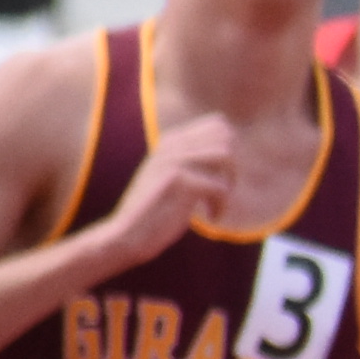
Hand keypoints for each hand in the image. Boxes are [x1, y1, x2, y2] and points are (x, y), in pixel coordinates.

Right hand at [104, 113, 238, 261]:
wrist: (127, 234)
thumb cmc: (154, 209)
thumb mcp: (169, 175)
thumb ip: (191, 158)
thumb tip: (230, 144)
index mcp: (170, 141)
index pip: (218, 124)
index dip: (230, 149)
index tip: (221, 174)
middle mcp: (172, 146)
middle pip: (227, 140)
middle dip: (232, 168)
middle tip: (221, 192)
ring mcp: (174, 161)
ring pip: (226, 157)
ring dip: (228, 184)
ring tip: (215, 203)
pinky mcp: (179, 182)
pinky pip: (220, 187)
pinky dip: (220, 206)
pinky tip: (211, 217)